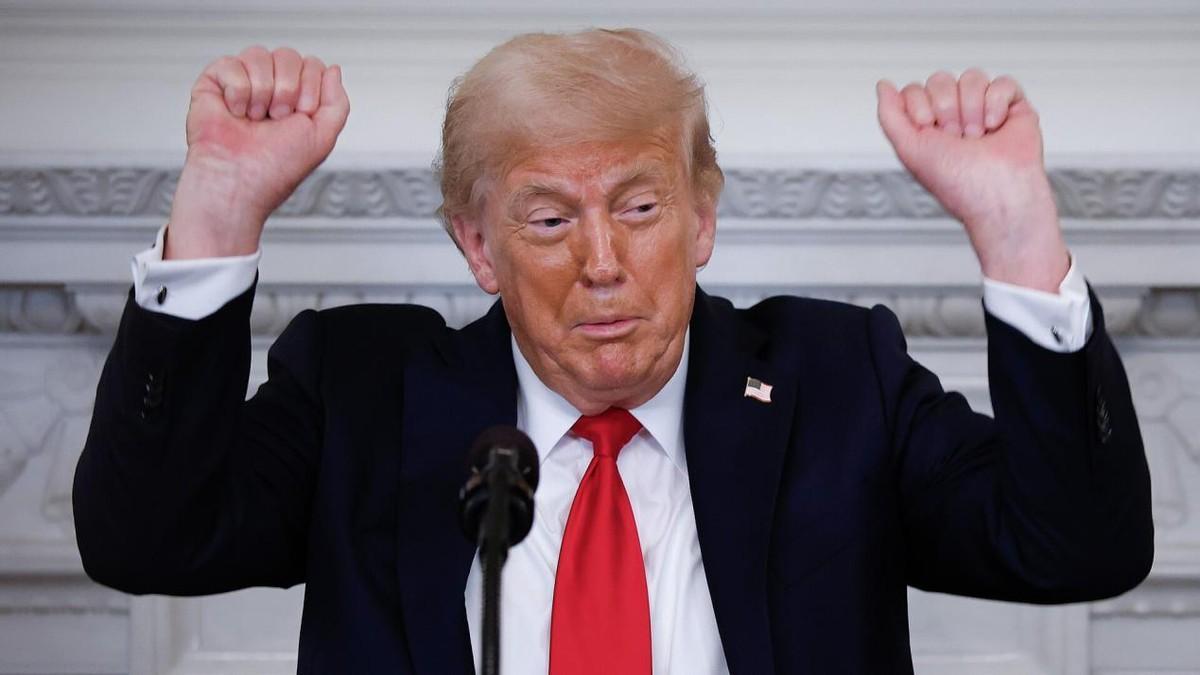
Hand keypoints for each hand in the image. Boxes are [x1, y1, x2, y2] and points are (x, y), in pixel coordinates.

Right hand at [165, 46, 349, 258]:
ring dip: (263, 92)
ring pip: (260, 54)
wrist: (239, 181)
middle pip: (288, 55)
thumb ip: (337, 102)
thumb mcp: (323, 137)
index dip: (310, 88)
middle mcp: (270, 88)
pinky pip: (231, 63)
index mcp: (296, 98)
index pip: (312, 65)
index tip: (301, 116)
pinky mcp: (214, 83)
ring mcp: (242, 83)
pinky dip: (238, 91)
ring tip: (254, 119)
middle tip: (276, 118)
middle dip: (288, 89)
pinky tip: (234, 113)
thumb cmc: (276, 168)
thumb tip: (333, 69)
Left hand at [876, 70, 1068, 291]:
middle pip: (941, 80)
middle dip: (946, 109)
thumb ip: (889, 116)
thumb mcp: (909, 149)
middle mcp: (954, 116)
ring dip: (971, 108)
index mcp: (928, 126)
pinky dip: (997, 103)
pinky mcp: (1013, 107)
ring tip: (977, 136)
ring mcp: (983, 110)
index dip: (920, 107)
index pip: (915, 90)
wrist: (997, 194)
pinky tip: (995, 126)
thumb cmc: (956, 182)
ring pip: (971, 77)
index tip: (929, 132)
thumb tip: (883, 85)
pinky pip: (1003, 82)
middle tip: (956, 138)